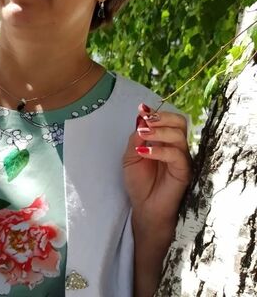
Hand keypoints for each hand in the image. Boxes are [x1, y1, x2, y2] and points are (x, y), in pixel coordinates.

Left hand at [122, 103, 191, 224]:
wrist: (144, 206)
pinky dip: (160, 150)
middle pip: (180, 121)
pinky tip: (144, 153)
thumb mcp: (131, 155)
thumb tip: (141, 118)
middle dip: (162, 117)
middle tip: (146, 121)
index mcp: (164, 139)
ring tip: (142, 135)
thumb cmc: (139, 181)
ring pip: (179, 135)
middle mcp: (175, 145)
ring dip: (159, 132)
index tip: (142, 110)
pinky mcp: (184, 171)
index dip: (156, 112)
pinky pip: (176, 155)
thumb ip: (136, 138)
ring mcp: (181, 157)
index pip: (168, 119)